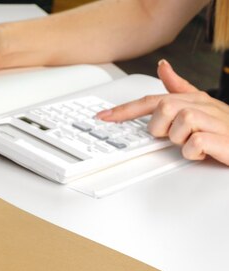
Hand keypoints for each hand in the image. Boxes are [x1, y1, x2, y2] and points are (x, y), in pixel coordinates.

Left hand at [97, 60, 228, 164]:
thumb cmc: (226, 128)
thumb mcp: (201, 107)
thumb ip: (179, 88)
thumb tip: (163, 66)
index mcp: (194, 99)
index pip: (153, 100)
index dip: (125, 110)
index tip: (104, 117)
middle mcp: (202, 106)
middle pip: (163, 107)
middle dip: (160, 126)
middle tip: (172, 136)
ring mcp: (213, 122)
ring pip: (177, 123)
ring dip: (179, 140)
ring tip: (192, 144)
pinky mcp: (222, 140)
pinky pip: (194, 144)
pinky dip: (193, 152)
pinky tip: (202, 152)